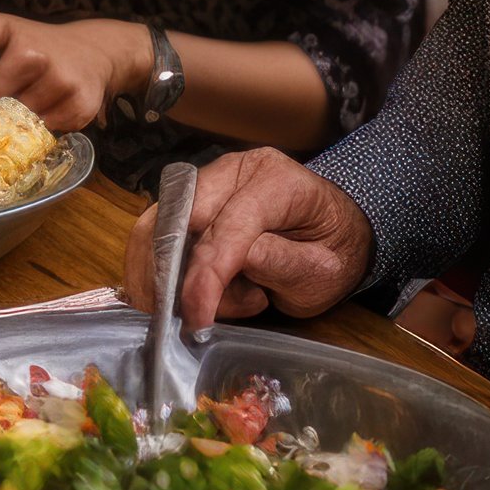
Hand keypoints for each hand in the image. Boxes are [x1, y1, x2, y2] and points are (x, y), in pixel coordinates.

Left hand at [0, 12, 148, 131]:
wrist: (87, 52)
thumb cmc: (25, 51)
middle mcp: (31, 45)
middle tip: (8, 94)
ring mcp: (58, 73)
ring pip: (18, 116)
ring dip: (19, 117)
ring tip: (31, 99)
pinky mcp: (79, 99)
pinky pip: (45, 129)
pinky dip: (43, 127)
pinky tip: (50, 108)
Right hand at [122, 147, 376, 326]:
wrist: (333, 231)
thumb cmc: (333, 253)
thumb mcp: (323, 271)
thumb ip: (280, 264)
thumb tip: (228, 268)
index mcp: (278, 181)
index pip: (230, 226)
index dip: (207, 275)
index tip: (197, 319)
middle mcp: (235, 169)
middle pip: (181, 215)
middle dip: (171, 273)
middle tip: (181, 318)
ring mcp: (208, 180)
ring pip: (158, 222)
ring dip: (162, 272)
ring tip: (195, 307)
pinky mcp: (190, 197)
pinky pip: (156, 229)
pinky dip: (158, 267)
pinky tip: (185, 293)